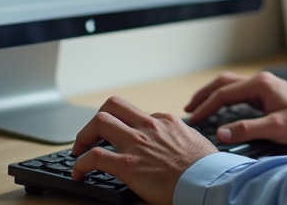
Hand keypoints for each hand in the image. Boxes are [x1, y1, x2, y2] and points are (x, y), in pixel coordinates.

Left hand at [71, 96, 216, 204]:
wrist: (207, 181)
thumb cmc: (206, 166)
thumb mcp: (194, 139)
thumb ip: (179, 135)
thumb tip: (176, 140)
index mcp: (165, 120)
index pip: (136, 114)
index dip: (124, 126)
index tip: (119, 137)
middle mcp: (148, 126)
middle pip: (112, 106)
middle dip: (97, 120)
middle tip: (91, 136)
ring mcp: (136, 144)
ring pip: (99, 122)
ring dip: (83, 136)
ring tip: (79, 150)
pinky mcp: (127, 165)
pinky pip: (94, 157)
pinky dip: (81, 164)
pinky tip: (79, 173)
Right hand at [185, 71, 286, 145]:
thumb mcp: (276, 127)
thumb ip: (247, 129)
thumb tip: (221, 133)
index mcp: (259, 85)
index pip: (224, 94)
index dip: (206, 107)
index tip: (193, 120)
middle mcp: (260, 81)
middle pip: (224, 83)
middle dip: (204, 95)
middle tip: (189, 108)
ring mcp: (264, 86)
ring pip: (231, 85)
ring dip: (214, 95)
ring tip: (200, 107)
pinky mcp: (268, 93)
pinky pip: (240, 92)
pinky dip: (226, 99)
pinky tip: (222, 109)